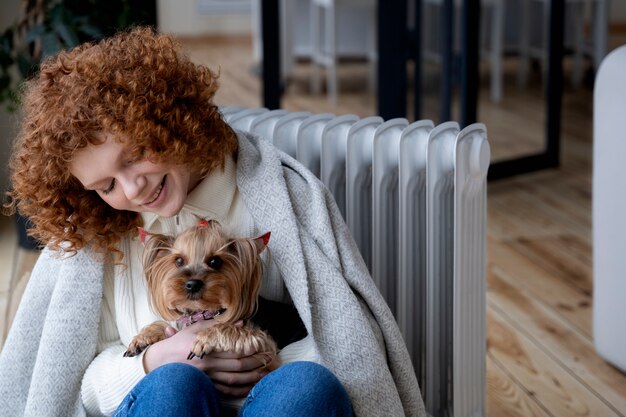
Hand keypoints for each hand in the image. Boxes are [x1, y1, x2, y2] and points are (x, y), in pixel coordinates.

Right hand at [142, 319, 268, 396]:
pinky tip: (247, 387)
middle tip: (266, 360)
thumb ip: (218, 324)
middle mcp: (207, 365)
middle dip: (254, 363)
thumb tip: (240, 322)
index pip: (233, 350)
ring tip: (262, 374)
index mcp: (206, 349)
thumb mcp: (196, 328)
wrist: (159, 361)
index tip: (260, 346)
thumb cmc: (179, 342)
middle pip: (236, 366)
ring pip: (232, 381)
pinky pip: (224, 391)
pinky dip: (237, 391)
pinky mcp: (204, 386)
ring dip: (249, 378)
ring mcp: (206, 378)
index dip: (248, 349)